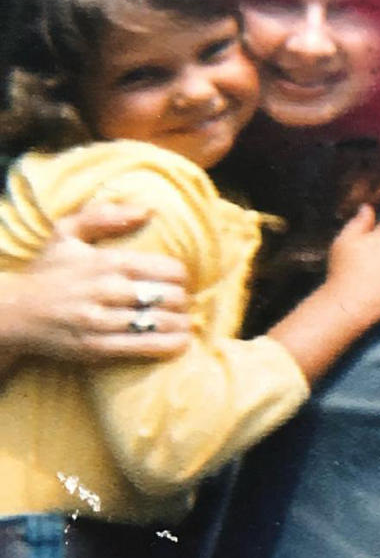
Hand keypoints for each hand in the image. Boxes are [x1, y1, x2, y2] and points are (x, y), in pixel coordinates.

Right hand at [5, 207, 190, 361]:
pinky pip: (145, 347)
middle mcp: (107, 291)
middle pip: (171, 298)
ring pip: (162, 323)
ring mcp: (102, 322)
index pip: (169, 269)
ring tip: (184, 324)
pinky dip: (170, 345)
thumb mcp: (67, 233)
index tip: (177, 281)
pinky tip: (179, 342)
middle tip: (181, 304)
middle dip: (183, 302)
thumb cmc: (48, 272)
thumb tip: (147, 209)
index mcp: (107, 262)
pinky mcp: (97, 348)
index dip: (181, 277)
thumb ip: (105, 216)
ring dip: (182, 325)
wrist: (14, 312)